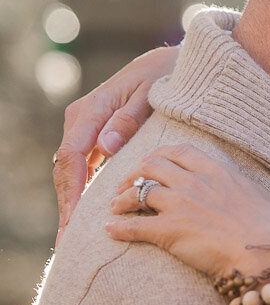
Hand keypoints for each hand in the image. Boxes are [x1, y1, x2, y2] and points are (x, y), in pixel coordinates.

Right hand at [54, 46, 179, 231]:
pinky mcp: (95, 136)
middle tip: (66, 241)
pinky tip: (85, 216)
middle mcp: (82, 120)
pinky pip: (83, 167)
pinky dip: (82, 190)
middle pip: (66, 168)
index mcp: (92, 110)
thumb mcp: (151, 94)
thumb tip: (106, 147)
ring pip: (72, 170)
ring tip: (71, 237)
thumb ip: (129, 119)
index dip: (72, 191)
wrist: (168, 63)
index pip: (73, 157)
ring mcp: (87, 129)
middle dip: (66, 205)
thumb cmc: (163, 76)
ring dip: (72, 202)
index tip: (73, 219)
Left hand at [106, 143, 269, 282]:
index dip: (159, 155)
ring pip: (137, 193)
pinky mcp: (170, 232)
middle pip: (151, 166)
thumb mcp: (255, 195)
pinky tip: (111, 231)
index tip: (151, 163)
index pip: (178, 152)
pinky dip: (119, 228)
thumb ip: (235, 188)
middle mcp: (195, 181)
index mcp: (217, 169)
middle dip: (134, 174)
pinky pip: (134, 226)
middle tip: (127, 185)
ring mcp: (180, 204)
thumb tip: (234, 195)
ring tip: (115, 207)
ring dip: (122, 199)